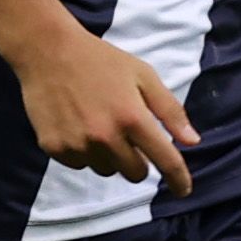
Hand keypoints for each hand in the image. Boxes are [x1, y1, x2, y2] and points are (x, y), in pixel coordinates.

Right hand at [12, 25, 197, 194]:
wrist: (48, 51)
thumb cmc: (101, 60)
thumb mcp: (143, 75)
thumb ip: (170, 110)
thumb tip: (192, 141)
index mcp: (132, 117)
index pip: (165, 160)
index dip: (179, 179)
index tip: (183, 190)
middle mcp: (106, 136)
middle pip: (135, 173)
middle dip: (138, 161)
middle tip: (128, 136)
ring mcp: (78, 144)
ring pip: (106, 170)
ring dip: (109, 156)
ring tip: (98, 124)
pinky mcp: (54, 148)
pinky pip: (79, 164)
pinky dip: (84, 152)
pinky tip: (77, 125)